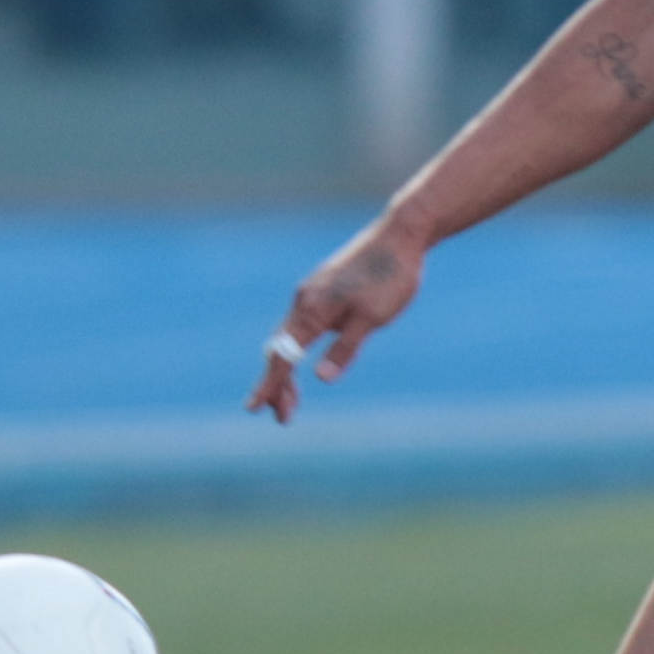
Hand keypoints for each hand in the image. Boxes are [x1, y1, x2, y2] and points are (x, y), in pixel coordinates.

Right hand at [247, 215, 429, 422]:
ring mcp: (312, 293)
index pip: (283, 357)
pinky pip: (300, 325)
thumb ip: (346, 348)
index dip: (269, 385)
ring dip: (288, 369)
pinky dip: (297, 348)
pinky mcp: (323, 288)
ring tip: (294, 400)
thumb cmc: (391, 277)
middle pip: (280, 350)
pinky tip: (305, 360)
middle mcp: (304, 301)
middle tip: (284, 418)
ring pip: (289, 338)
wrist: (401, 234)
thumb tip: (320, 378)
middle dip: (278, 385)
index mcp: (313, 310)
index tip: (253, 408)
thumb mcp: (373, 318)